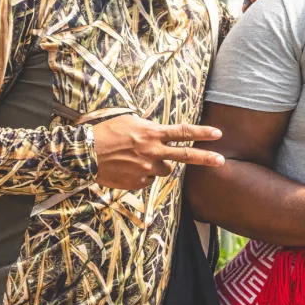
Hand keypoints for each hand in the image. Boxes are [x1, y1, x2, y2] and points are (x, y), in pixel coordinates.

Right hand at [92, 114, 223, 190]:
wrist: (83, 154)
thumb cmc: (105, 133)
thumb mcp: (129, 122)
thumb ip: (149, 128)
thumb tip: (162, 133)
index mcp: (151, 133)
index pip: (182, 132)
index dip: (202, 133)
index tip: (218, 134)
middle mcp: (152, 151)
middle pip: (185, 156)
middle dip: (205, 158)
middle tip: (221, 161)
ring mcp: (146, 169)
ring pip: (164, 170)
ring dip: (158, 165)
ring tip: (137, 158)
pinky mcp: (138, 183)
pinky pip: (148, 180)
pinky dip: (142, 175)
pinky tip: (128, 168)